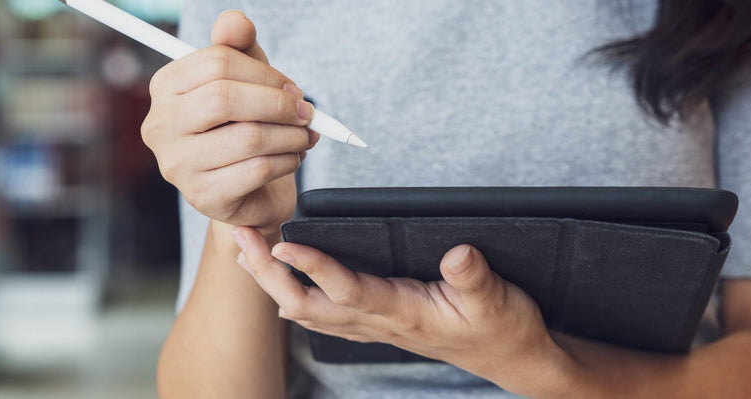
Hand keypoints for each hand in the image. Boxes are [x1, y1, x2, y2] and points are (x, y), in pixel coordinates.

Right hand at [142, 11, 317, 232]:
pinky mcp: (203, 196)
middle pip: (225, 98)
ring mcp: (178, 165)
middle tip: (304, 112)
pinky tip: (292, 158)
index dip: (265, 73)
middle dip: (278, 103)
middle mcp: (161, 126)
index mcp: (166, 87)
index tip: (291, 88)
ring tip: (303, 136)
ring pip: (248, 137)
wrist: (248, 192)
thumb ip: (240, 47)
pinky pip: (257, 170)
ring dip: (290, 135)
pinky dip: (287, 160)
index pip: (217, 62)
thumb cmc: (243, 126)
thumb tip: (235, 22)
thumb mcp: (245, 80)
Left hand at [230, 226, 561, 376]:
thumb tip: (457, 252)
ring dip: (272, 283)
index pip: (347, 289)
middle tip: (239, 238)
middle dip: (268, 274)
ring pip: (309, 311)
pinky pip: (325, 314)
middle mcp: (379, 321)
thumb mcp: (498, 300)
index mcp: (403, 311)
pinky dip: (294, 295)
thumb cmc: (503, 329)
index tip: (281, 243)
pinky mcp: (378, 323)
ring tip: (243, 252)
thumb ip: (474, 277)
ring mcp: (375, 326)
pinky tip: (281, 285)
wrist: (511, 358)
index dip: (313, 267)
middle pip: (308, 304)